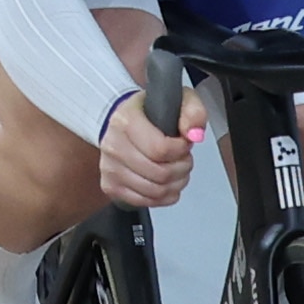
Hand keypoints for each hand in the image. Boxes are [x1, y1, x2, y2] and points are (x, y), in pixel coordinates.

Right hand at [96, 90, 197, 210]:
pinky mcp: (111, 186)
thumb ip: (193, 112)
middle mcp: (113, 145)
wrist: (122, 121)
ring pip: (154, 191)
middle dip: (182, 168)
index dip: (181, 151)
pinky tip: (167, 183)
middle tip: (184, 159)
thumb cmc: (150, 113)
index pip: (160, 149)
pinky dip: (163, 197)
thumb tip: (193, 134)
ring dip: (175, 184)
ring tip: (178, 170)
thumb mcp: (178, 100)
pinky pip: (145, 202)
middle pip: (159, 174)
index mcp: (126, 120)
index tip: (183, 143)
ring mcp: (110, 168)